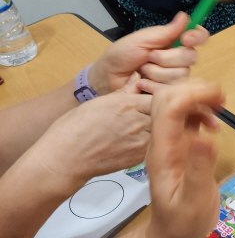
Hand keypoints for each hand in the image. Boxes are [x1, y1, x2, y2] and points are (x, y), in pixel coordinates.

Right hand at [29, 74, 152, 186]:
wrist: (66, 158)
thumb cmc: (75, 128)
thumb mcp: (100, 102)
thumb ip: (125, 92)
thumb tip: (138, 78)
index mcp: (128, 104)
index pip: (159, 94)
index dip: (158, 95)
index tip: (153, 98)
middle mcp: (138, 122)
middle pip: (164, 112)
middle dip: (162, 111)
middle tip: (152, 113)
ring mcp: (142, 142)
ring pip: (162, 129)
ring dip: (159, 127)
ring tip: (147, 126)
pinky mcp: (141, 157)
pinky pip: (155, 145)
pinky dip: (154, 141)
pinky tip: (142, 139)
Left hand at [89, 12, 209, 95]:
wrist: (107, 79)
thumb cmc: (121, 56)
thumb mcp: (140, 39)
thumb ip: (164, 32)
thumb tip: (185, 16)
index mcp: (173, 42)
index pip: (198, 36)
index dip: (197, 37)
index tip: (186, 39)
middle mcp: (179, 59)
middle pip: (191, 57)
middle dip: (167, 58)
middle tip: (148, 58)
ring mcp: (176, 77)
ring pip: (182, 74)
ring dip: (157, 73)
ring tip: (142, 72)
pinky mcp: (170, 93)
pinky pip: (173, 90)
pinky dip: (154, 86)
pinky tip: (142, 84)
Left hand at [146, 80, 224, 237]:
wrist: (170, 236)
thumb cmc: (182, 224)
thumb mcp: (193, 202)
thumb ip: (198, 171)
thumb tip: (205, 139)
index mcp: (163, 152)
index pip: (168, 109)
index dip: (192, 95)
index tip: (219, 98)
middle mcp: (162, 142)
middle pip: (168, 99)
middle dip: (194, 90)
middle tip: (222, 100)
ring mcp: (169, 143)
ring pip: (176, 104)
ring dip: (198, 98)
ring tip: (222, 106)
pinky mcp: (179, 147)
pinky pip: (184, 118)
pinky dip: (201, 111)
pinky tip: (215, 124)